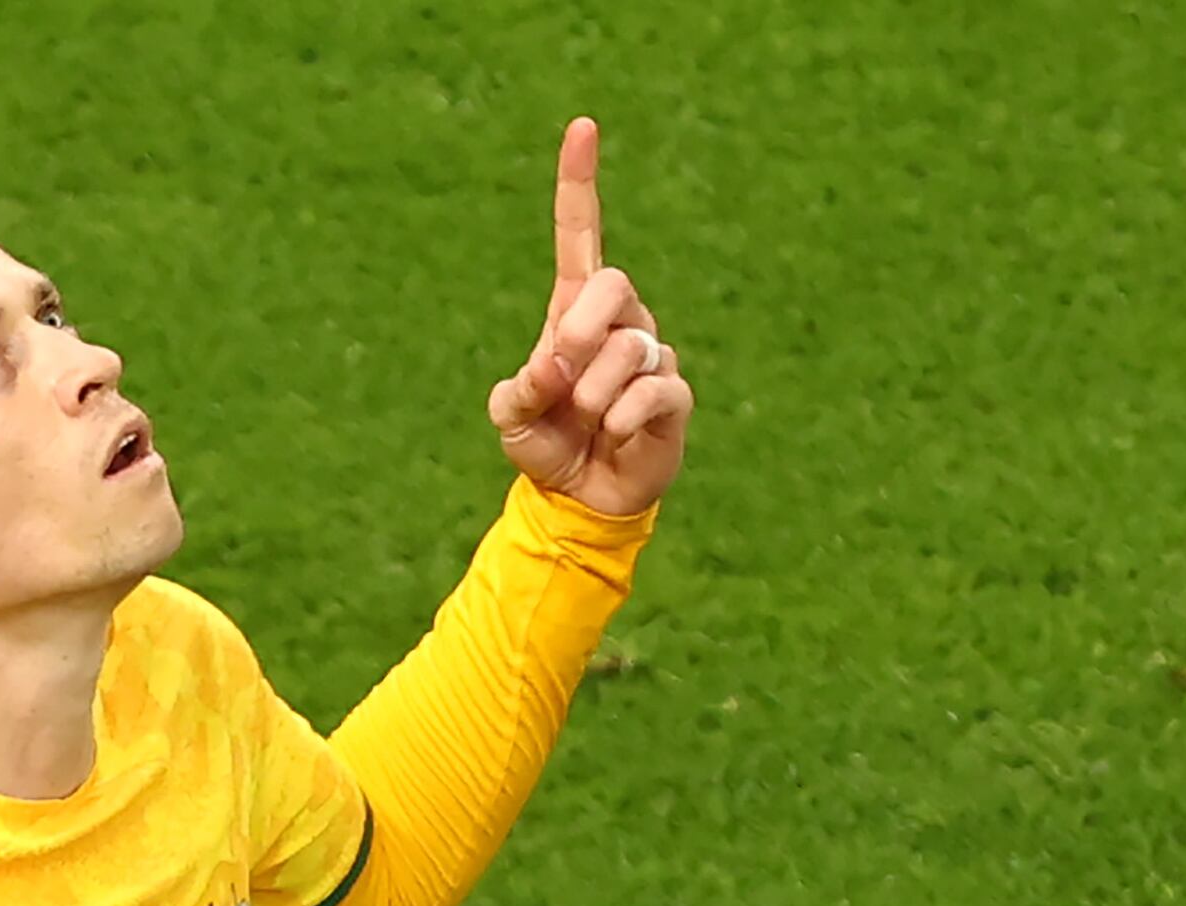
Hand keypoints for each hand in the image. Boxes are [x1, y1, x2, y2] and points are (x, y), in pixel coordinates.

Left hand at [487, 118, 692, 516]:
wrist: (578, 498)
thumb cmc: (545, 443)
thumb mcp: (511, 415)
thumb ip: (520, 387)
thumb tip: (557, 365)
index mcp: (575, 311)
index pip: (580, 234)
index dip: (579, 183)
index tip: (583, 128)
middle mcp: (619, 323)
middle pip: (613, 283)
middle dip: (581, 327)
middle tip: (561, 373)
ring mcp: (651, 358)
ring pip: (631, 347)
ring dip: (594, 390)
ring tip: (585, 419)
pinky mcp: (674, 398)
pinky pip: (656, 387)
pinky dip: (623, 414)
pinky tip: (611, 432)